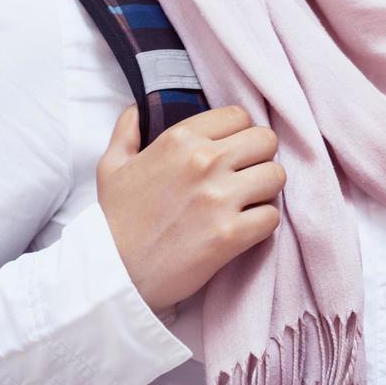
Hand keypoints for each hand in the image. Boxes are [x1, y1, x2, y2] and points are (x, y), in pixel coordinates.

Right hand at [96, 104, 285, 311]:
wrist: (109, 276)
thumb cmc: (113, 221)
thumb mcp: (111, 167)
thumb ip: (127, 131)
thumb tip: (139, 108)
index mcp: (180, 140)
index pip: (239, 116)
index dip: (239, 134)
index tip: (230, 152)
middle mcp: (204, 161)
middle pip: (266, 140)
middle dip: (259, 158)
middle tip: (243, 177)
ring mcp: (219, 198)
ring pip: (276, 175)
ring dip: (265, 191)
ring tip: (246, 203)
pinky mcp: (231, 234)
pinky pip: (272, 216)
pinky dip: (262, 224)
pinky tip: (244, 228)